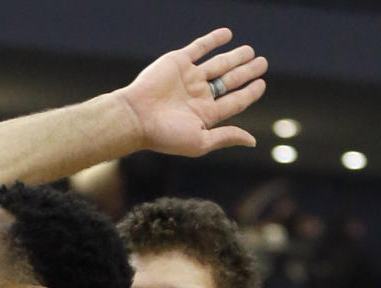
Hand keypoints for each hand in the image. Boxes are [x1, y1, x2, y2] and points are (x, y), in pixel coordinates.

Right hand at [118, 28, 267, 156]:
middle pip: (229, 81)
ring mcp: (188, 77)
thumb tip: (252, 141)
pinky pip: (199, 48)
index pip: (234, 101)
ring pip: (218, 63)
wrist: (135, 117)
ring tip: (250, 51)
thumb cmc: (164, 135)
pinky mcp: (177, 62)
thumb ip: (226, 137)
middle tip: (262, 63)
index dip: (249, 92)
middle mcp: (197, 94)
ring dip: (235, 56)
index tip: (261, 84)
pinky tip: (227, 34)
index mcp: (204, 114)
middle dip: (246, 72)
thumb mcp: (200, 141)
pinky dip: (213, 40)